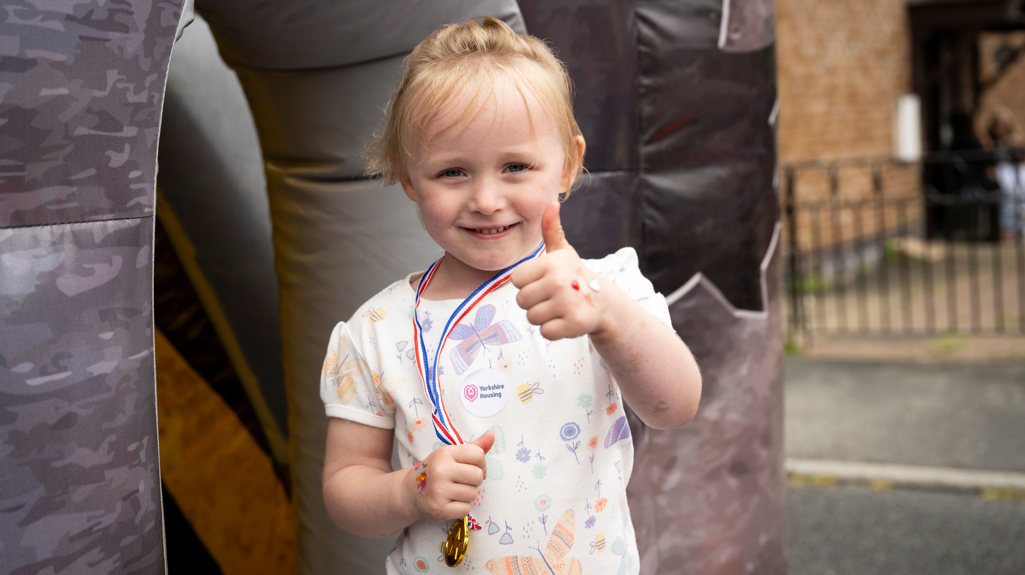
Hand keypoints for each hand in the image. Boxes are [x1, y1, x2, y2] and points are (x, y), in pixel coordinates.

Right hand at [412, 432, 493, 522]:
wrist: (413, 492)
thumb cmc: (438, 471)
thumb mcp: (452, 455)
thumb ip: (474, 447)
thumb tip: (492, 435)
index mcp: (445, 453)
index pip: (478, 455)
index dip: (480, 463)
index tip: (472, 467)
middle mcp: (441, 470)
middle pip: (478, 475)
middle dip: (474, 481)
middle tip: (461, 481)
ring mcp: (439, 490)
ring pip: (473, 494)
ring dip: (467, 495)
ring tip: (453, 492)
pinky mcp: (440, 509)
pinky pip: (466, 509)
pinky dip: (461, 508)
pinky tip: (449, 502)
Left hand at [512, 202, 603, 339]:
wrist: (601, 300)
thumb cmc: (573, 274)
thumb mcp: (562, 252)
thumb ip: (551, 230)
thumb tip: (551, 203)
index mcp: (551, 264)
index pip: (515, 280)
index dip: (528, 283)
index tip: (544, 281)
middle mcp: (558, 282)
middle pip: (521, 301)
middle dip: (534, 302)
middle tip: (553, 297)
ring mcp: (567, 304)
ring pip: (532, 317)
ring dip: (544, 316)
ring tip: (559, 307)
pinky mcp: (573, 324)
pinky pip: (545, 332)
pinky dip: (554, 330)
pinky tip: (565, 319)